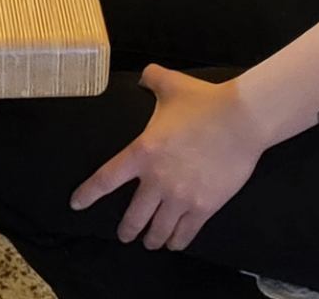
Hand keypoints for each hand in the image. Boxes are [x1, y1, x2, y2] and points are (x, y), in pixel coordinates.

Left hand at [70, 68, 264, 252]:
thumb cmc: (204, 101)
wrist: (241, 119)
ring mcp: (182, 196)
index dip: (88, 194)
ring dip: (152, 239)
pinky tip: (174, 243)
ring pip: (159, 230)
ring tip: (149, 242)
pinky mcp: (204, 207)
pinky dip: (177, 241)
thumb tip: (143, 75)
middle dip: (127, 230)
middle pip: (133, 217)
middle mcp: (158, 180)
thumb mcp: (170, 83)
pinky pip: (185, 234)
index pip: (106, 179)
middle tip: (124, 235)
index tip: (76, 204)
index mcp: (143, 151)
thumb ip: (150, 78)